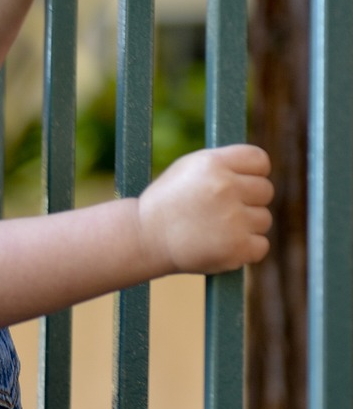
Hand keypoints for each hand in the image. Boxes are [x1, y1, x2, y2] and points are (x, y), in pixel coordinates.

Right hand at [136, 145, 272, 274]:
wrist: (144, 237)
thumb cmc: (167, 202)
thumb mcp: (188, 169)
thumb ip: (224, 165)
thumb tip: (260, 170)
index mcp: (213, 164)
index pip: (259, 160)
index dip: (252, 172)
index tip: (240, 183)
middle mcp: (225, 187)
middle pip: (265, 190)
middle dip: (248, 200)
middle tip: (220, 210)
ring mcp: (234, 219)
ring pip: (263, 219)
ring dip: (245, 225)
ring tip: (214, 228)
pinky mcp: (238, 247)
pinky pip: (261, 245)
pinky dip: (244, 248)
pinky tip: (219, 245)